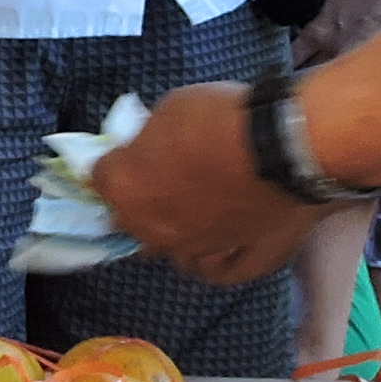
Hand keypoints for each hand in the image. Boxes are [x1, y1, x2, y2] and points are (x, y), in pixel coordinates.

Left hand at [97, 79, 315, 290]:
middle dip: (138, 205)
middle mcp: (153, 230)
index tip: (130, 151)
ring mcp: (196, 251)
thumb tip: (152, 148)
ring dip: (178, 237)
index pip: (99, 178)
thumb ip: (153, 138)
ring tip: (195, 217)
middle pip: (130, 224)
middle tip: (160, 182)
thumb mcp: (172, 108)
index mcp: (126, 189)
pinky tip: (223, 248)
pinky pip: (221, 272)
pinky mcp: (239, 262)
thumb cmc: (220, 118)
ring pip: (174, 255)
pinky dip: (218, 261)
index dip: (116, 162)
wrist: (281, 144)